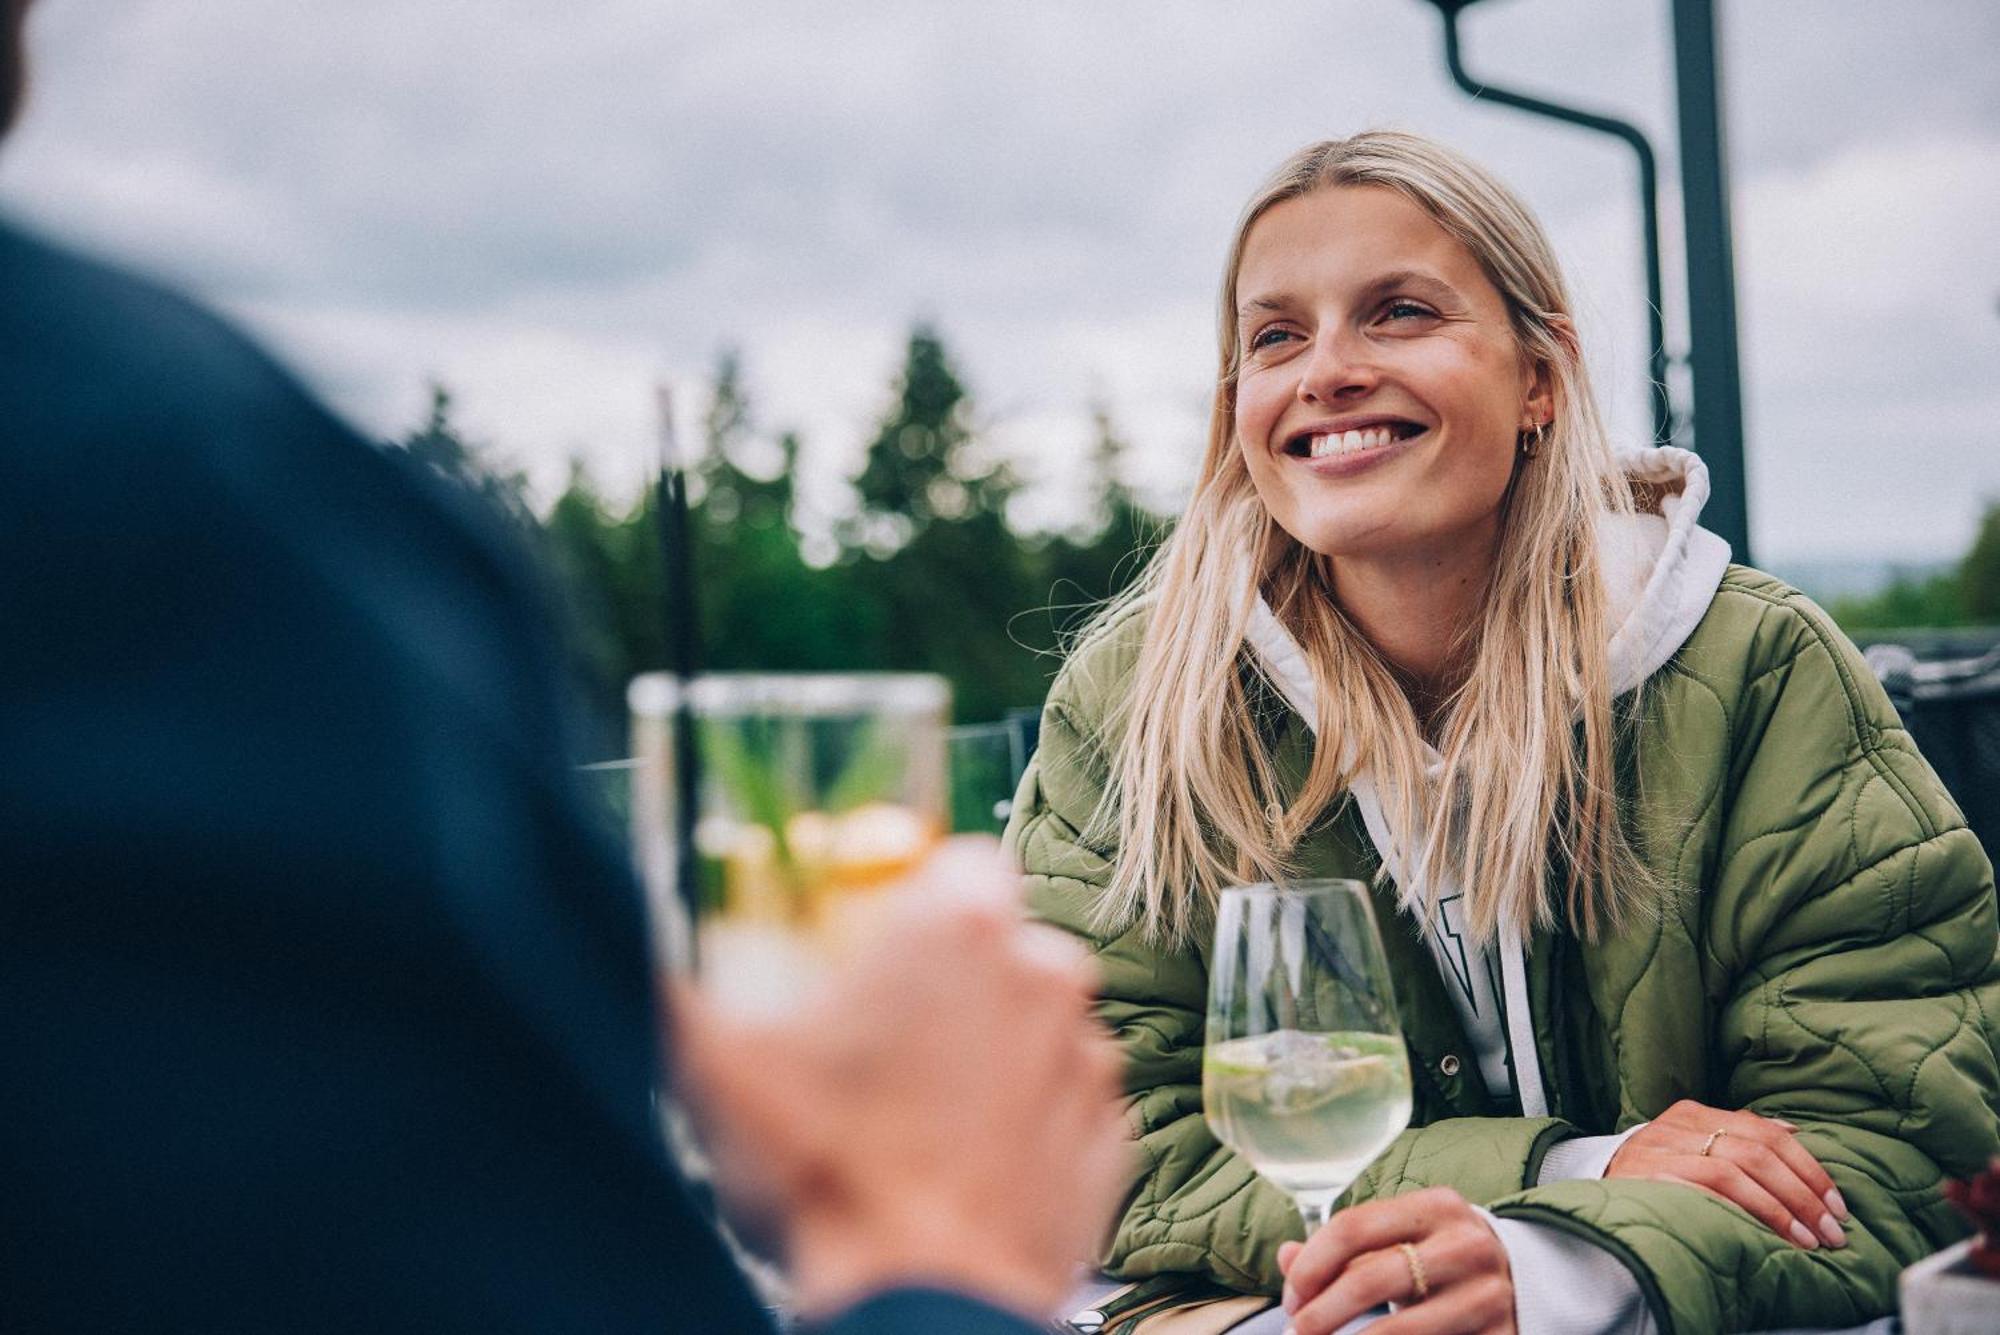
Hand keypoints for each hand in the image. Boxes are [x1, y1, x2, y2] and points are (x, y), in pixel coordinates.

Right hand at [670, 837, 1131, 1320]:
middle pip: (1003, 944)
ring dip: (993, 1051)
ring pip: (1037, 1023)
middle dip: (955, 980)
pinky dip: (1028, 1121)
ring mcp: (1086, 1056)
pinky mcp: (1111, 1134)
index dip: (921, 900)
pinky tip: (967, 1160)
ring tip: (922, 1116)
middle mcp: (1044, 972)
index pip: (963, 863)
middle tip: (887, 1044)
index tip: (882, 948)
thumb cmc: (828, 1175)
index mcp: (960, 926)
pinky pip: (1065, 1102)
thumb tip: (638, 953)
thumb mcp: (717, 1068)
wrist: (921, 1302)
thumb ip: (673, 988)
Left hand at [1278, 1187, 1514, 1334]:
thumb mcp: (1403, 1238)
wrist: (1529, 1282)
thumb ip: (1347, 1246)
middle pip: (1372, 1279)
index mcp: (1436, 1206)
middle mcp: (1467, 1245)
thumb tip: (1285, 1256)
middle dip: (1322, 1312)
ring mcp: (1489, 1295)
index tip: (1291, 1298)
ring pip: (1401, 1328)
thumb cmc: (1444, 1259)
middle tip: (1297, 1332)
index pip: (1353, 1226)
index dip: (1311, 1266)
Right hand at [1605, 1099, 1848, 1248]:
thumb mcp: (1692, 1143)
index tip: (1836, 1205)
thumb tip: (1796, 1131)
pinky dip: (1742, 1212)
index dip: (1808, 1169)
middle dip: (1802, 1194)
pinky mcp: (1647, 1180)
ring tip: (1806, 1240)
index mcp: (1693, 1113)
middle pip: (1755, 1152)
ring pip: (1733, 1172)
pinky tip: (1765, 1235)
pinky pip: (1704, 1192)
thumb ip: (1739, 1134)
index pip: (1765, 1132)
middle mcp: (1675, 1126)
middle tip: (1832, 1231)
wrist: (1591, 1184)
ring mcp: (1659, 1152)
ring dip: (1779, 1210)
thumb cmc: (1653, 1171)